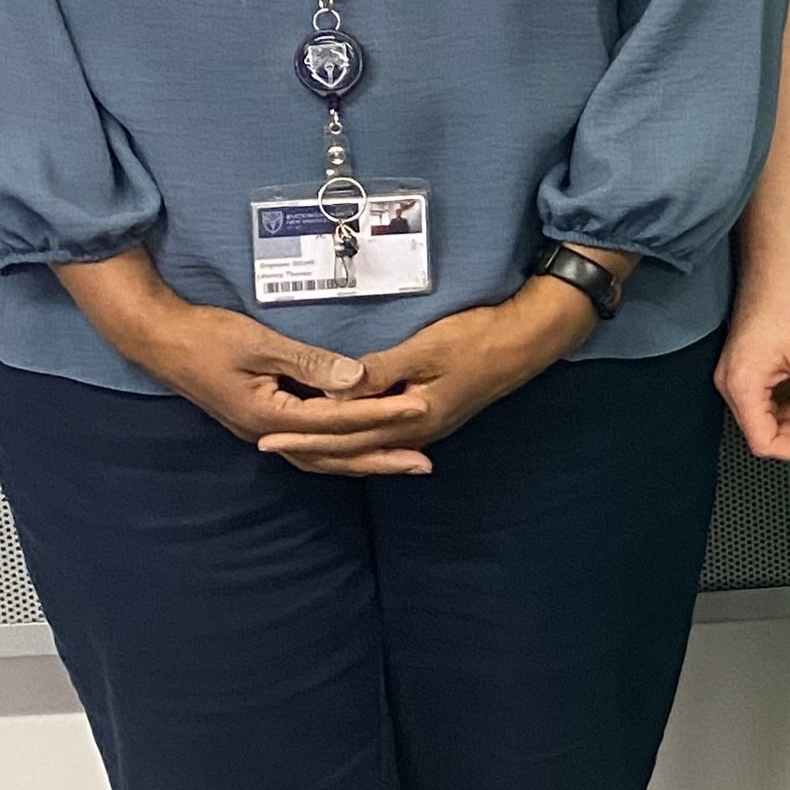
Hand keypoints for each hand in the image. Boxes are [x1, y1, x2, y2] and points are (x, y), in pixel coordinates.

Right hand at [84, 285, 392, 453]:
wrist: (159, 341)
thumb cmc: (206, 336)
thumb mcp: (259, 343)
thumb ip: (308, 362)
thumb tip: (357, 378)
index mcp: (270, 416)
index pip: (339, 420)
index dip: (382, 414)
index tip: (419, 410)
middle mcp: (269, 434)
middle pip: (336, 455)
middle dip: (382, 458)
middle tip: (425, 462)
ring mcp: (265, 433)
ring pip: (324, 457)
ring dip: (365, 461)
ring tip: (405, 463)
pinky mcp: (265, 424)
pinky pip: (312, 446)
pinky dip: (341, 451)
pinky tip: (363, 449)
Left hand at [254, 283, 598, 475]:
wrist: (524, 344)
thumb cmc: (476, 339)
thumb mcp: (426, 349)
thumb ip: (381, 371)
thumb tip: (339, 389)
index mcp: (411, 417)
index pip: (345, 431)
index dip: (304, 432)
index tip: (266, 434)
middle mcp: (415, 432)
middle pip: (351, 448)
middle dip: (307, 447)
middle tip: (265, 446)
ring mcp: (425, 428)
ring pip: (365, 448)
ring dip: (329, 450)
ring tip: (294, 448)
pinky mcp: (430, 419)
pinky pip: (379, 439)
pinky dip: (354, 443)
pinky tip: (344, 441)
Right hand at [718, 260, 789, 462]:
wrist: (775, 265)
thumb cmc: (789, 300)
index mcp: (741, 385)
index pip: (763, 441)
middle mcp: (731, 383)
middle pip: (762, 430)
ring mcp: (736, 374)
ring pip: (765, 415)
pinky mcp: (745, 365)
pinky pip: (765, 397)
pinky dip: (788, 401)